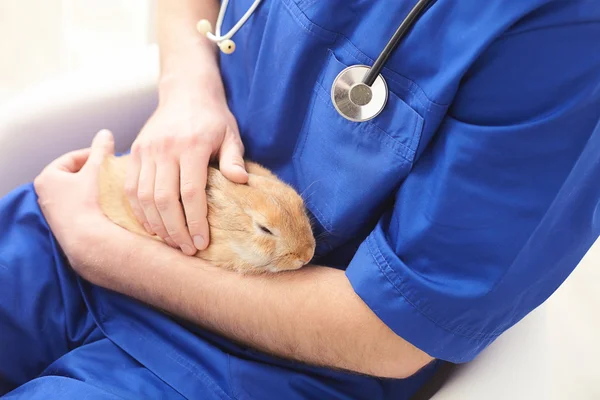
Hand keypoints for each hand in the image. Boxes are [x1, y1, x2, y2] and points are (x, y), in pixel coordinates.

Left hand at [34, 129, 118, 268]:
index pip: (72, 158)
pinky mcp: (63, 223)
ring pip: (76, 190)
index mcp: (47, 177)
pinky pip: (78, 204)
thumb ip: (100, 151)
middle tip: (109, 171)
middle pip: (74, 174)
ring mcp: (53, 210)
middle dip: (92, 171)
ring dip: (92, 186)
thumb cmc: (86, 203)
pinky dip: (89, 200)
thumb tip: (105, 134)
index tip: (108, 157)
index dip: (92, 155)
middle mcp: (45, 193)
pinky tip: (103, 202)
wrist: (86, 239)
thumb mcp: (95, 171)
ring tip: (109, 186)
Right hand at [126, 82, 247, 255]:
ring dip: (156, 225)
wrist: (186, 92)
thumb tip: (241, 182)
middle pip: (164, 200)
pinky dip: (139, 211)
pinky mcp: (135, 152)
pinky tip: (152, 226)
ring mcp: (146, 151)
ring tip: (171, 242)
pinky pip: (131, 188)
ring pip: (144, 197)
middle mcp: (164, 149)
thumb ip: (234, 159)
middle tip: (187, 250)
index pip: (191, 193)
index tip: (202, 243)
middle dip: (176, 230)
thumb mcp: (231, 135)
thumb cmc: (213, 118)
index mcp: (191, 146)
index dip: (196, 222)